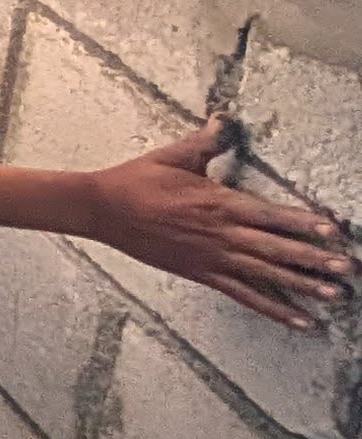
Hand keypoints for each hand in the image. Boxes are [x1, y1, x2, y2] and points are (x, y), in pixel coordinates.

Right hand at [85, 123, 349, 327]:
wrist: (102, 210)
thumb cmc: (137, 180)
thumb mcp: (172, 155)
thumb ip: (206, 141)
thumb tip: (226, 118)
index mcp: (218, 203)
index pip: (270, 215)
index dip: (303, 223)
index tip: (333, 230)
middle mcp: (221, 234)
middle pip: (276, 250)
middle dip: (315, 260)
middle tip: (347, 269)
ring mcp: (213, 258)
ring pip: (266, 275)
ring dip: (302, 286)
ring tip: (335, 297)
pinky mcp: (202, 274)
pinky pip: (244, 294)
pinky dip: (273, 309)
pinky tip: (300, 320)